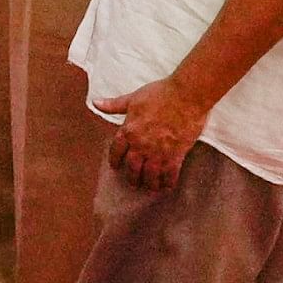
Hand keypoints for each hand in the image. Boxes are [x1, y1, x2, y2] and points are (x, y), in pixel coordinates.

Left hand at [92, 77, 206, 192]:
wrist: (186, 95)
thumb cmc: (160, 93)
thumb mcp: (133, 98)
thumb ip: (114, 105)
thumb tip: (95, 102)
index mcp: (128, 131)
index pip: (116, 150)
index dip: (115, 160)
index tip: (115, 166)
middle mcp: (140, 144)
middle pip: (132, 167)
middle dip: (131, 177)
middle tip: (133, 183)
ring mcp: (158, 151)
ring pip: (150, 174)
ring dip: (149, 183)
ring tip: (149, 188)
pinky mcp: (176, 154)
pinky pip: (170, 174)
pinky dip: (168, 182)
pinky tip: (167, 187)